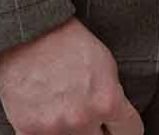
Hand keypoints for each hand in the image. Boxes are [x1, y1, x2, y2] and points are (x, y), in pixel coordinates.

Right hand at [0, 16, 142, 134]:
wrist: (30, 32)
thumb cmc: (70, 42)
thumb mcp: (106, 63)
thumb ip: (113, 95)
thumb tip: (116, 117)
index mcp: (107, 101)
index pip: (131, 132)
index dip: (127, 127)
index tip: (119, 124)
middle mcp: (82, 120)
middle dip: (99, 130)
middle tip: (90, 115)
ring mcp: (54, 129)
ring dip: (73, 132)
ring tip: (67, 112)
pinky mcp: (28, 132)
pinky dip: (48, 133)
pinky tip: (48, 117)